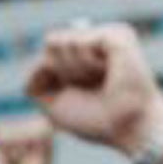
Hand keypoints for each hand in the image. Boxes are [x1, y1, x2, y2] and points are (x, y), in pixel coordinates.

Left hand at [25, 23, 162, 157]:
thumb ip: (34, 82)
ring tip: (102, 80)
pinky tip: (108, 71)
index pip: (48, 52)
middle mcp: (96, 42)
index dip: (55, 76)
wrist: (128, 128)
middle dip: (62, 71)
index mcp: (84, 56)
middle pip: (50, 43)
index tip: (82, 95)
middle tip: (92, 87)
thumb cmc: (98, 122)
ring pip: (60, 41)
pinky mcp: (117, 34)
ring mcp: (107, 36)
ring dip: (74, 70)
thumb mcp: (54, 105)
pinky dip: (87, 62)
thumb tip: (43, 59)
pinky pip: (78, 40)